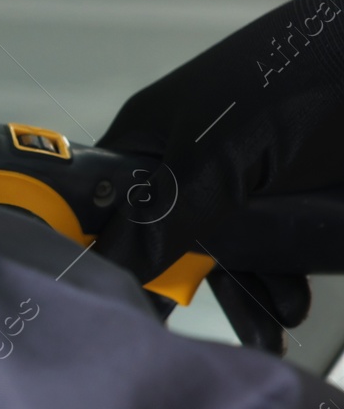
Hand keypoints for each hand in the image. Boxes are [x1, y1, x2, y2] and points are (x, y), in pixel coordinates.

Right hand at [96, 0, 343, 350]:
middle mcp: (188, 161)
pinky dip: (274, 288)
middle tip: (174, 330)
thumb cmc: (307, 78)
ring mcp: (238, 182)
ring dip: (239, 297)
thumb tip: (106, 268)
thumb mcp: (221, 151)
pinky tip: (284, 310)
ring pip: (219, 255)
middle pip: (161, 239)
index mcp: (152, 134)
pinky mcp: (284, 200)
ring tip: (261, 329)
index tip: (112, 298)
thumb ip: (161, 213)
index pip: (102, 202)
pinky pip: (267, 255)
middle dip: (176, 288)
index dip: (100, 250)